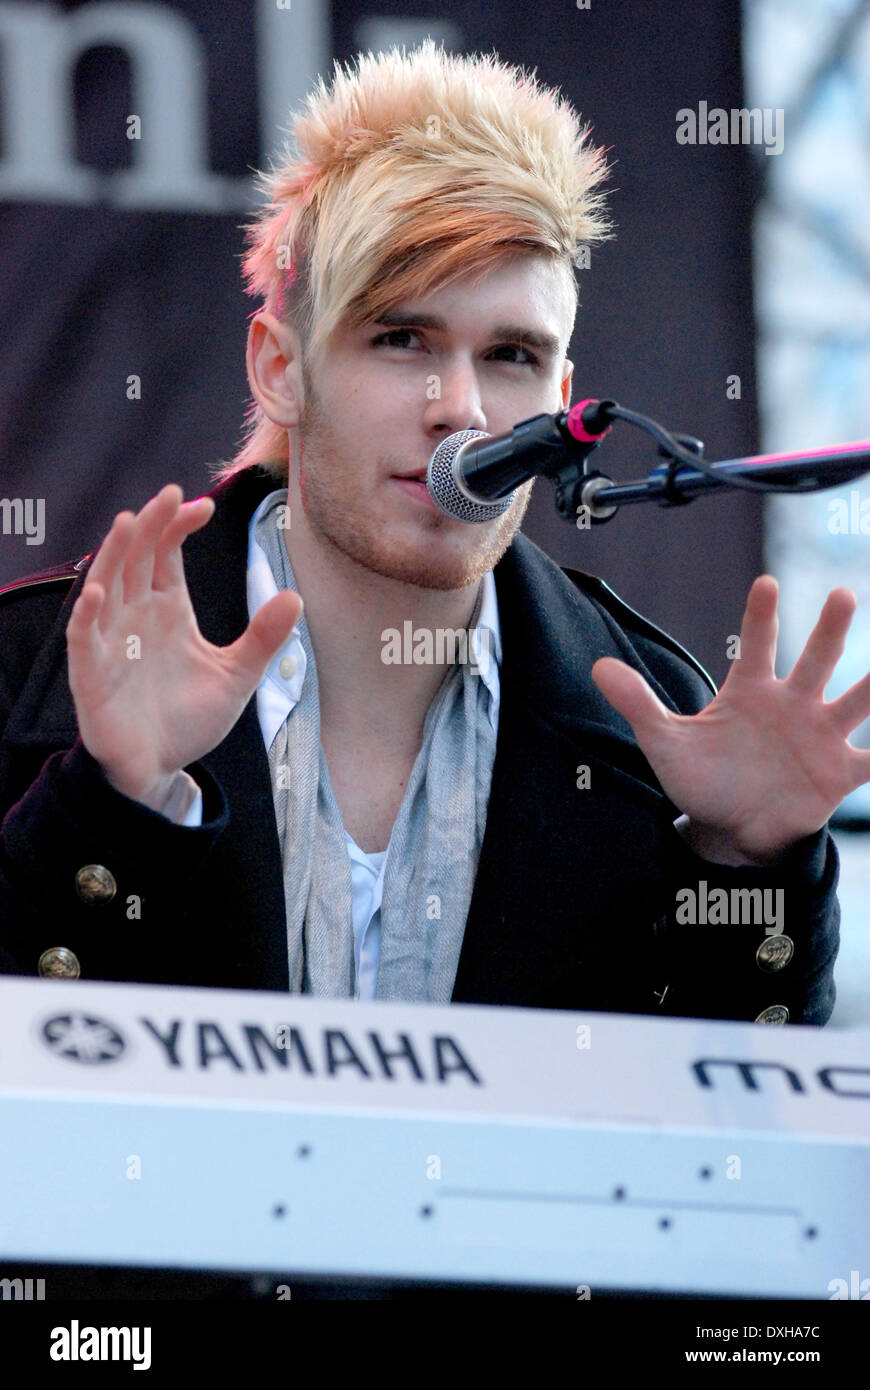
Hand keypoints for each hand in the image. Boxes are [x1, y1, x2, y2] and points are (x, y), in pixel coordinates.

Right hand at [66, 483, 302, 805]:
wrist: (159, 768)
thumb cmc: (189, 718)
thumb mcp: (236, 675)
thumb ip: (263, 638)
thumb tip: (295, 595)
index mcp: (167, 609)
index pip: (166, 554)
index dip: (179, 527)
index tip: (204, 507)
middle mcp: (135, 616)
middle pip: (136, 558)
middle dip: (150, 526)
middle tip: (169, 494)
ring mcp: (110, 643)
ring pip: (105, 586)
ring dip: (114, 555)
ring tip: (129, 522)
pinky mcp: (91, 675)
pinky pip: (84, 639)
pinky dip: (86, 616)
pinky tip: (95, 593)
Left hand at [590, 575, 869, 863]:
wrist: (730, 830)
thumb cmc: (702, 779)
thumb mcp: (666, 742)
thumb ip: (639, 703)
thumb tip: (598, 667)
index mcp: (750, 691)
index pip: (758, 644)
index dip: (760, 616)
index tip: (765, 583)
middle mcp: (792, 704)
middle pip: (815, 659)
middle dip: (830, 629)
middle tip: (842, 594)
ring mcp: (820, 735)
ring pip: (857, 700)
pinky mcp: (840, 773)